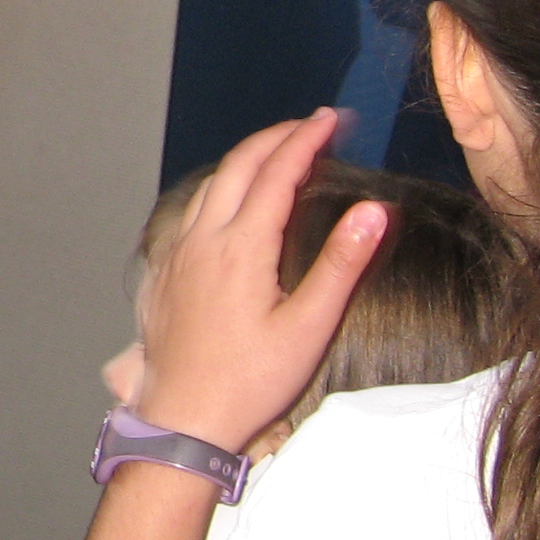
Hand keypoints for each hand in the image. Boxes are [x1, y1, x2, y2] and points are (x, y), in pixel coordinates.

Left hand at [131, 108, 384, 454]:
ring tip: (279, 151)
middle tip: (312, 125)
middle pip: (238, 166)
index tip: (331, 119)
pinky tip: (233, 199)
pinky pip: (193, 209)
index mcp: (241, 247)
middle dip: (276, 137)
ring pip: (211, 184)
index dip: (306, 140)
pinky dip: (221, 186)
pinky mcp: (166, 270)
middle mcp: (203, 239)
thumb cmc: (251, 381)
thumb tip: (373, 210)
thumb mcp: (309, 327)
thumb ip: (341, 265)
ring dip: (246, 159)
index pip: (277, 173)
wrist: (183, 420)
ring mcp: (178, 253)